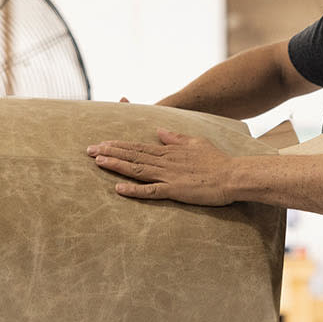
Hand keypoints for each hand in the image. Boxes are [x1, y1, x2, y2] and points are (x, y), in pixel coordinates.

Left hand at [86, 129, 235, 205]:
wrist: (233, 175)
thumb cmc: (217, 161)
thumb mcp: (196, 142)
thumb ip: (176, 138)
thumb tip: (159, 131)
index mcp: (169, 151)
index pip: (138, 146)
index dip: (118, 145)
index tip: (101, 143)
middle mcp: (165, 161)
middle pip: (132, 155)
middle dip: (109, 152)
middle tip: (89, 150)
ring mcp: (169, 176)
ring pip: (137, 169)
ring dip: (116, 165)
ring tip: (98, 161)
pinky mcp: (175, 190)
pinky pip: (150, 191)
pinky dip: (133, 190)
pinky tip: (118, 188)